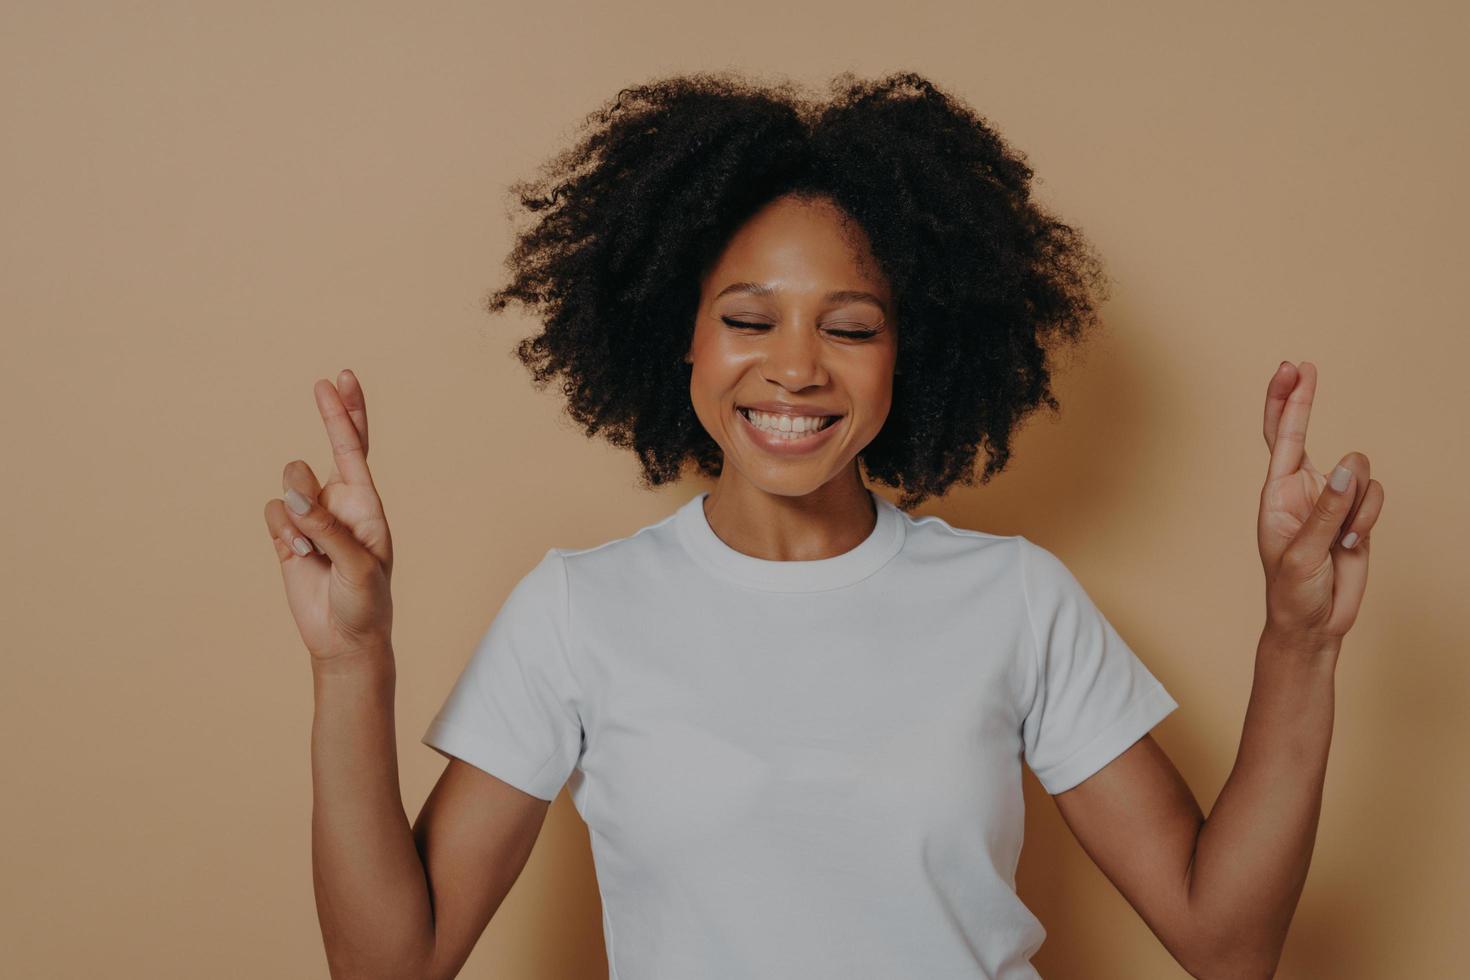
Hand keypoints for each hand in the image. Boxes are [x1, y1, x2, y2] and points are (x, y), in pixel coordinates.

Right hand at [263, 369, 394, 662]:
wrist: (344, 640)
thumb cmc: (365, 602)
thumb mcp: (357, 566)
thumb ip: (327, 528)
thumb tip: (296, 493)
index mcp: (366, 504)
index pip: (356, 449)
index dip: (347, 414)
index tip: (340, 379)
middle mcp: (340, 503)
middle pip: (332, 447)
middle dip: (331, 415)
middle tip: (325, 383)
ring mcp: (313, 517)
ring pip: (290, 483)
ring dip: (296, 509)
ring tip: (311, 545)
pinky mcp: (288, 535)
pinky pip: (273, 512)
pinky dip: (281, 531)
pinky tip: (297, 554)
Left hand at [1258, 361, 1384, 646]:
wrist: (1315, 624)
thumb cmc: (1292, 592)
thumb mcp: (1303, 553)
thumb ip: (1327, 510)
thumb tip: (1345, 466)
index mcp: (1277, 494)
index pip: (1279, 438)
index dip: (1285, 402)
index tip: (1292, 368)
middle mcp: (1302, 489)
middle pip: (1306, 433)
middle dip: (1305, 402)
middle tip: (1305, 367)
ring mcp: (1331, 500)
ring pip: (1357, 470)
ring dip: (1355, 502)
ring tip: (1341, 538)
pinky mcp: (1357, 514)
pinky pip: (1375, 495)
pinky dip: (1369, 517)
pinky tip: (1353, 543)